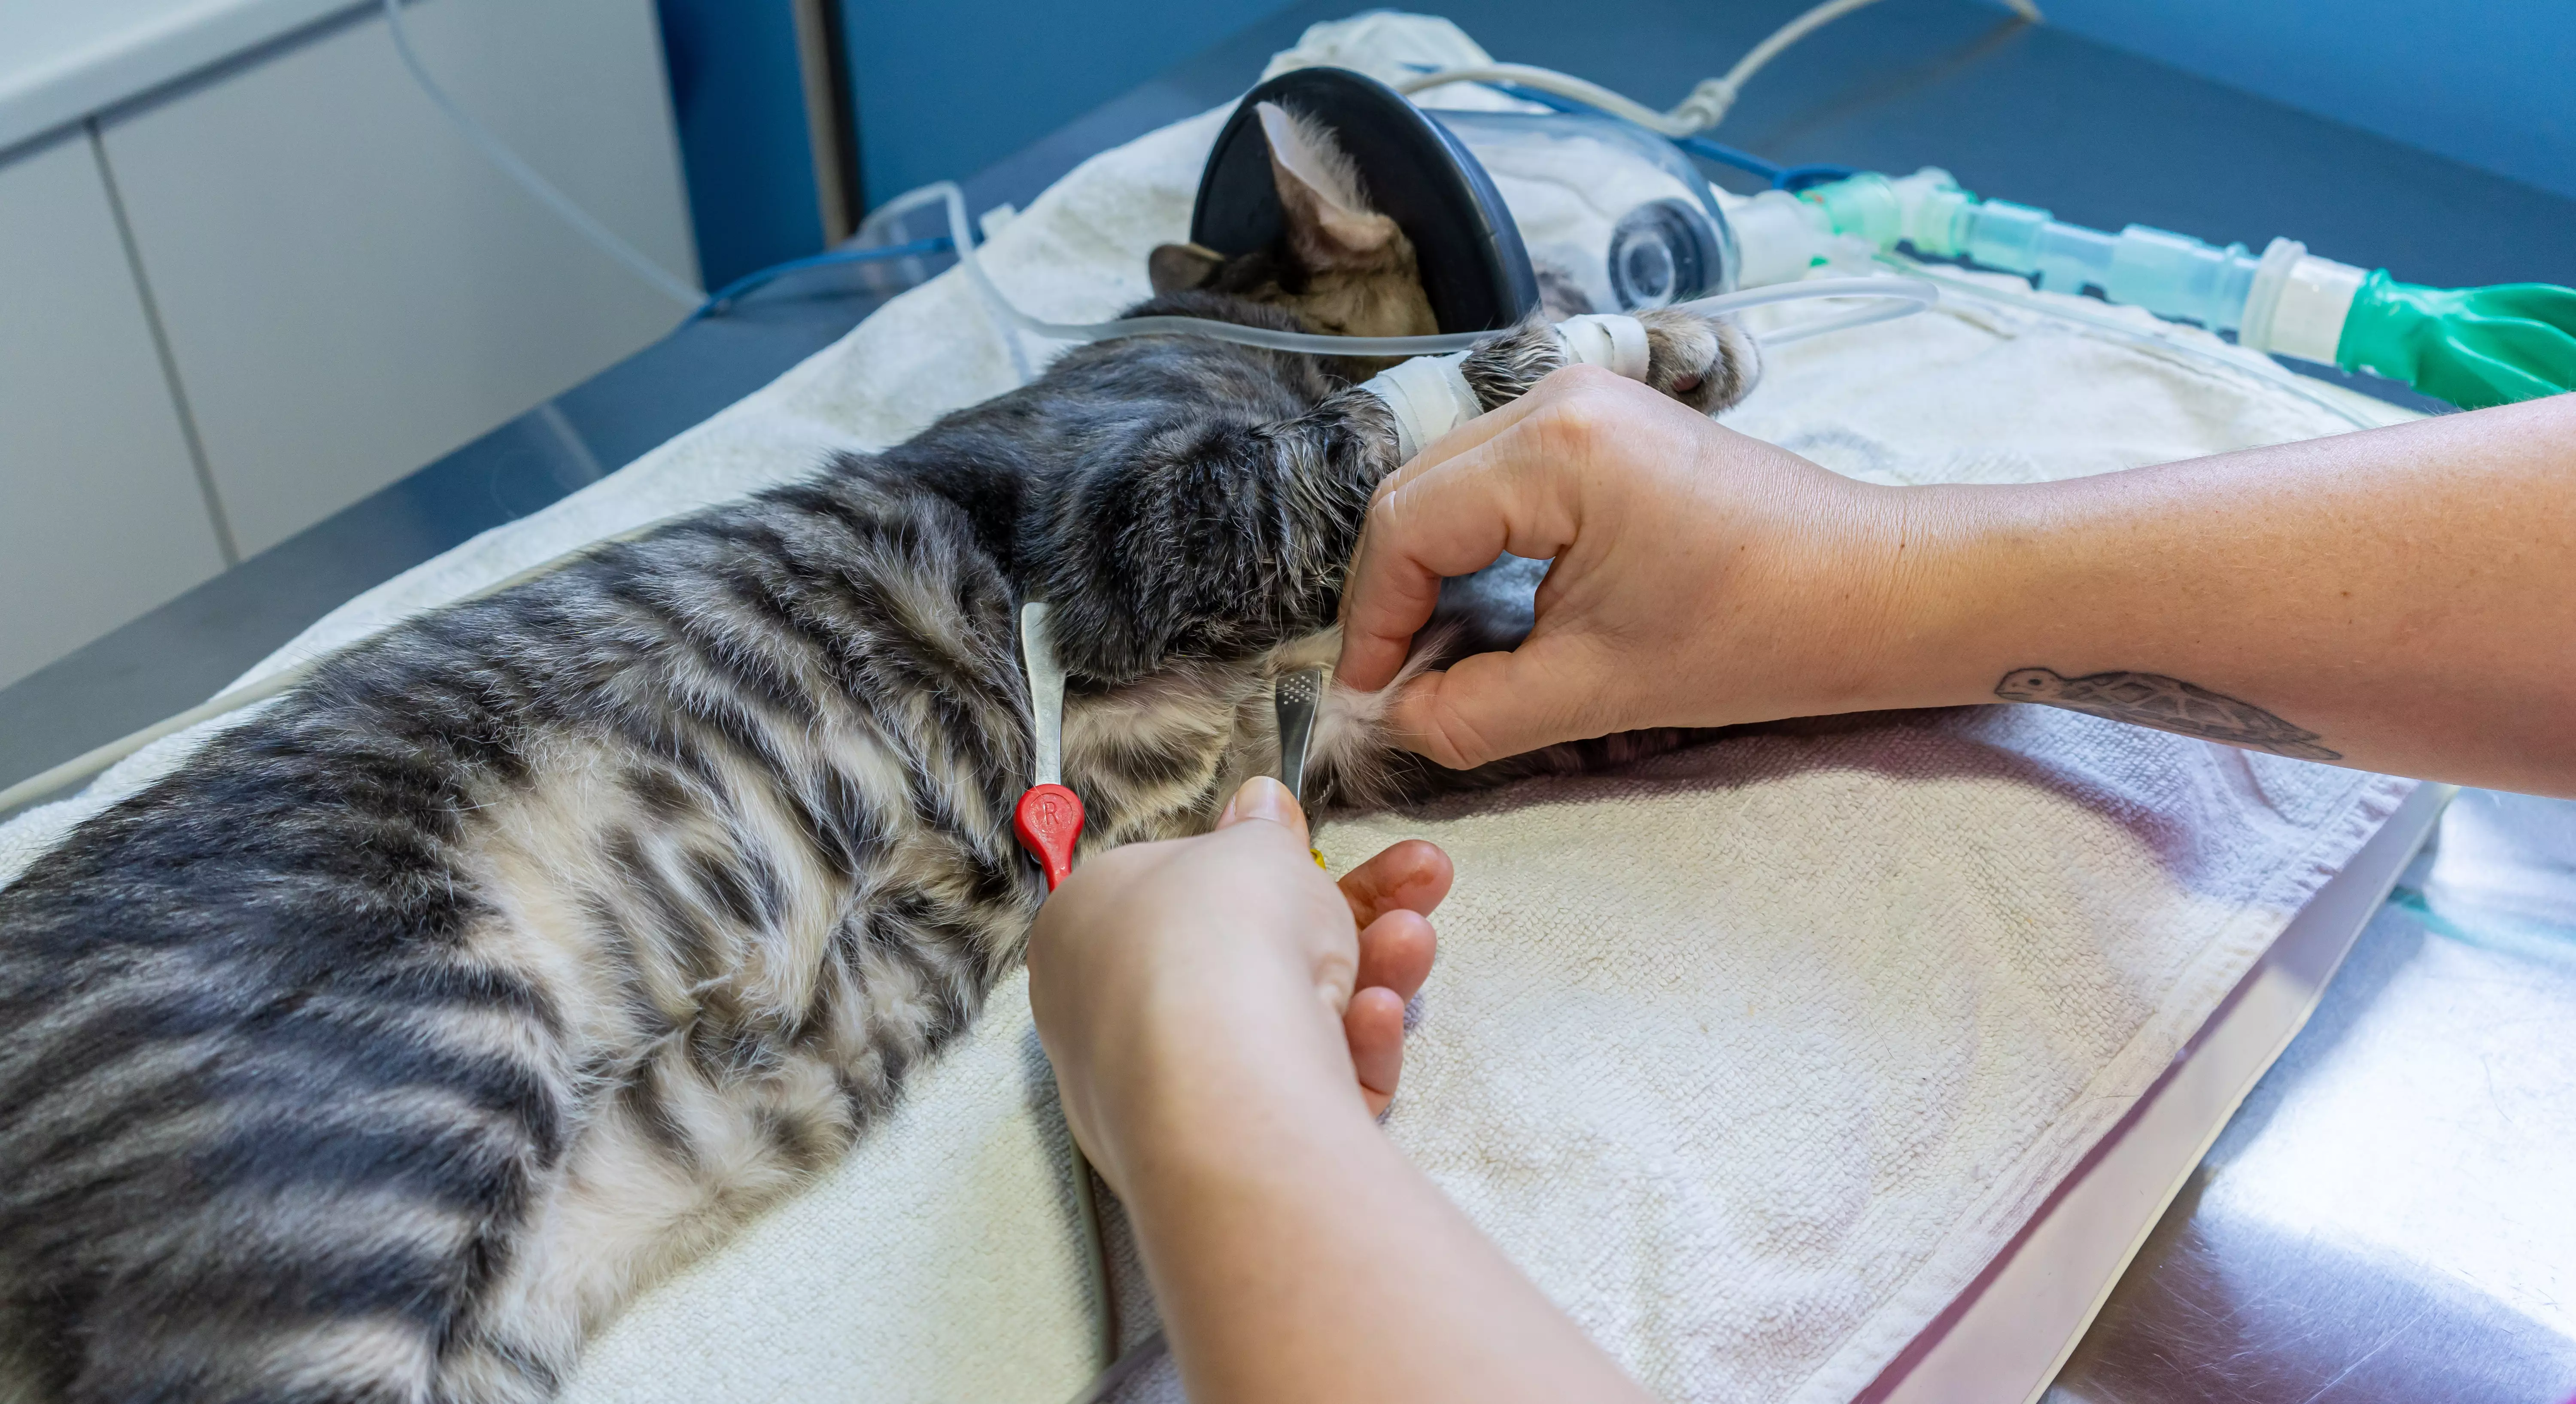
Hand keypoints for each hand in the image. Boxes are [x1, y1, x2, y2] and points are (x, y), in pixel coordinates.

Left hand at [1026, 776, 1450, 1199]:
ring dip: (1365, 972)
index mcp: (1089, 923)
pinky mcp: (1232, 1151)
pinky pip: (1300, 1084)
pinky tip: (1375, 1017)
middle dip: (1348, 916)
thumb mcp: (1255, 848)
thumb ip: (1263, 832)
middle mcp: (1115, 1011)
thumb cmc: (1214, 943)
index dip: (1255, 865)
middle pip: (1253, 954)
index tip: (1313, 846)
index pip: (1179, 889)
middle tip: (1417, 879)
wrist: (1224, 1081)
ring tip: (1412, 940)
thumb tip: (1258, 806)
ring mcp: (1171, 1088)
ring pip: (1289, 1020)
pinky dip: (1348, 1046)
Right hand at [1336, 366, 1944, 768]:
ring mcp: (1585, 401)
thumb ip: (1475, 713)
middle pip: (1417, 495)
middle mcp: (1558, 399)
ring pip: (1453, 484)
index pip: (1404, 529)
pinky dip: (1478, 544)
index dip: (1373, 623)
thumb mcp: (1598, 689)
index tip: (1372, 699)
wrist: (1879, 592)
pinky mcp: (1608, 425)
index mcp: (1553, 450)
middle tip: (1394, 684)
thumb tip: (1396, 723)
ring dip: (1431, 569)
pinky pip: (1501, 477)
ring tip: (1436, 655)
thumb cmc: (1760, 632)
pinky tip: (1486, 610)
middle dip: (1393, 595)